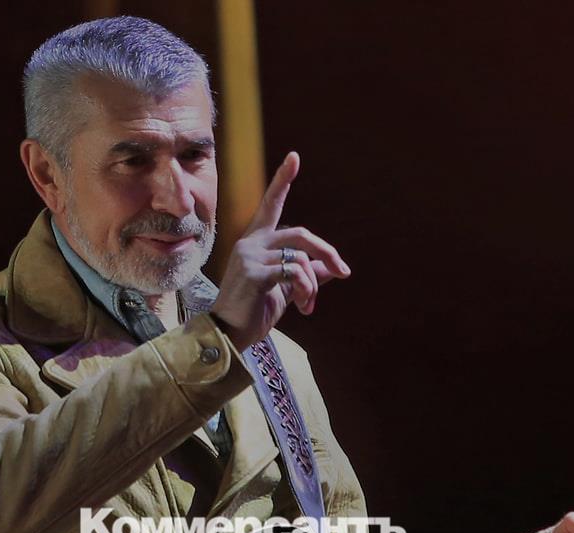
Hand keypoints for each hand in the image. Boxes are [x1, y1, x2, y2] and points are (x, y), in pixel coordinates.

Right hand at [211, 151, 350, 350]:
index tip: (294, 157)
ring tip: (309, 305)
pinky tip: (303, 308)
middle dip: (327, 252)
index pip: (271, 205)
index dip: (283, 180)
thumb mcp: (286, 290)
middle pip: (300, 234)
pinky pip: (294, 273)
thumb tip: (334, 268)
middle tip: (344, 272)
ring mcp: (250, 257)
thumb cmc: (254, 311)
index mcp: (256, 241)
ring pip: (300, 258)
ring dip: (312, 284)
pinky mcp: (254, 274)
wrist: (230, 335)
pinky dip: (307, 290)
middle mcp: (251, 243)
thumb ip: (306, 275)